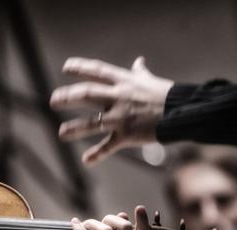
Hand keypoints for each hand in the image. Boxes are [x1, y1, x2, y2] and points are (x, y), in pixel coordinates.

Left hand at [51, 56, 173, 164]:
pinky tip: (86, 160)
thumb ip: (140, 72)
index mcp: (124, 82)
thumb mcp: (150, 81)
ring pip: (92, 123)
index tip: (66, 68)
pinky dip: (97, 155)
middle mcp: (119, 98)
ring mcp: (122, 117)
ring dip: (74, 128)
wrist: (183, 112)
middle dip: (67, 97)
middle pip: (87, 94)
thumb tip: (139, 61)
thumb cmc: (166, 95)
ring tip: (61, 133)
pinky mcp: (127, 135)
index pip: (97, 71)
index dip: (80, 68)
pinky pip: (109, 146)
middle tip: (53, 101)